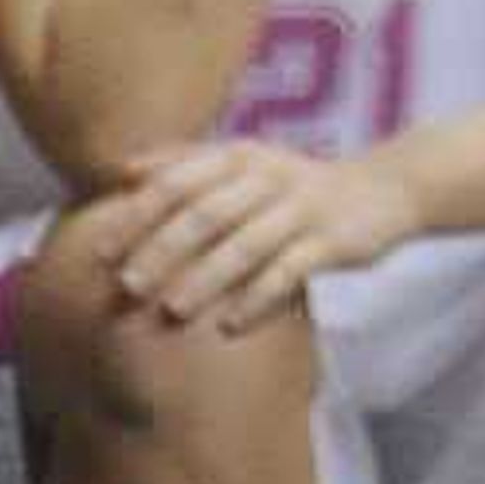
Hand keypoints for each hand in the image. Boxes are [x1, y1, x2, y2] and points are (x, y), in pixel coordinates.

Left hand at [93, 134, 415, 331]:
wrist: (384, 189)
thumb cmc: (298, 184)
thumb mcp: (248, 160)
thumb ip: (187, 162)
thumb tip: (123, 170)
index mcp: (242, 157)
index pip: (179, 182)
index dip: (138, 215)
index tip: (100, 251)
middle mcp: (270, 177)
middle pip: (207, 214)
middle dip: (163, 250)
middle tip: (127, 287)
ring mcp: (303, 209)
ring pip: (246, 245)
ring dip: (206, 279)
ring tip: (172, 310)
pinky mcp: (333, 241)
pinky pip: (290, 272)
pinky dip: (258, 299)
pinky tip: (229, 326)